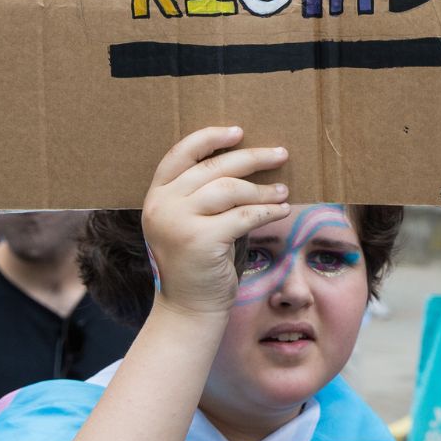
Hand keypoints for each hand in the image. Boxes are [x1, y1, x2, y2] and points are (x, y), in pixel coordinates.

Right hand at [141, 127, 291, 319]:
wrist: (189, 308)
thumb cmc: (199, 260)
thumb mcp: (190, 220)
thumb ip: (203, 192)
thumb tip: (247, 158)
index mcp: (156, 195)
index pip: (180, 153)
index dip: (210, 137)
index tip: (239, 132)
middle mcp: (162, 205)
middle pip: (214, 167)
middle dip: (252, 158)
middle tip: (281, 154)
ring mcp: (178, 222)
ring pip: (231, 189)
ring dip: (263, 188)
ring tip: (284, 191)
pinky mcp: (201, 240)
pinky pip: (244, 215)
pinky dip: (267, 210)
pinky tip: (281, 210)